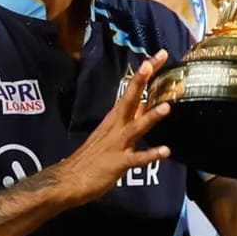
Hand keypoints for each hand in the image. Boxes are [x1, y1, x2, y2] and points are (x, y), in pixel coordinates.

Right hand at [60, 50, 171, 203]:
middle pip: (131, 99)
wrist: (69, 179)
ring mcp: (117, 144)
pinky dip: (150, 155)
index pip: (132, 91)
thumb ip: (131, 118)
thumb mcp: (113, 132)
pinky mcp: (117, 163)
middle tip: (154, 61)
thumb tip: (148, 103)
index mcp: (115, 118)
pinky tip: (165, 151)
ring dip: (151, 118)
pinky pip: (135, 159)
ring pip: (136, 127)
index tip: (159, 55)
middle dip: (143, 80)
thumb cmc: (93, 157)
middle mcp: (116, 126)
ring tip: (167, 107)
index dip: (145, 74)